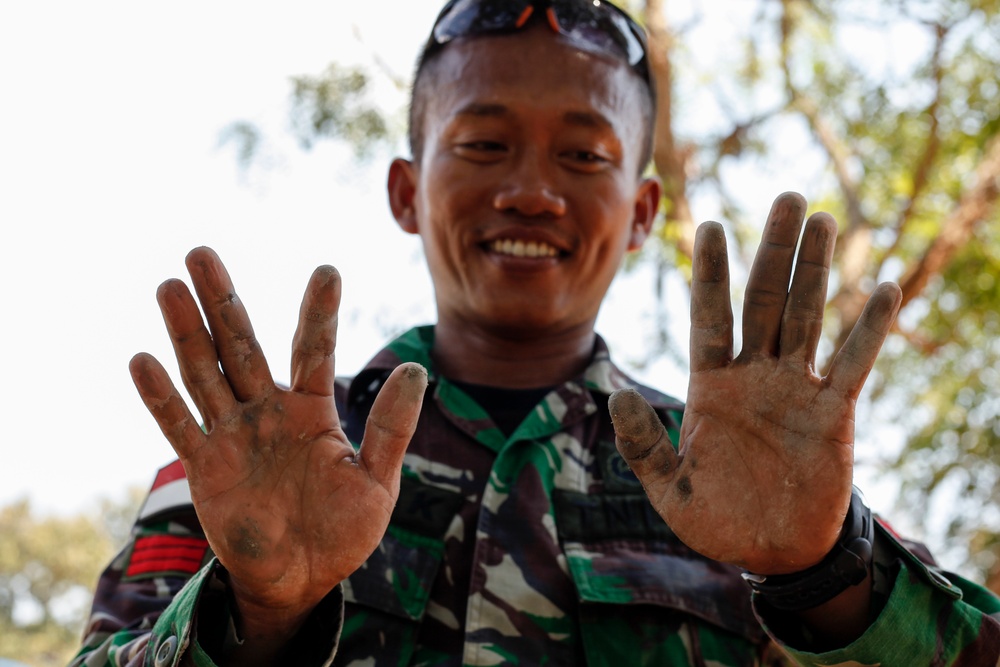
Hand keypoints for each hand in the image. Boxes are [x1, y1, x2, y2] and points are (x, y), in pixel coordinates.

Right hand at [129, 247, 425, 649]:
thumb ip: (391, 427)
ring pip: (206, 373)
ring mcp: (234, 435)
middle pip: (242, 345)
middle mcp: (268, 411)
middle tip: (202, 252)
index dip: (318, 312)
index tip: (327, 270)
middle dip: (223, 300)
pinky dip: (161, 397)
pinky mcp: (206, 466)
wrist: (302, 579)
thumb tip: (416, 369)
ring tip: (169, 285)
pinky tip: (142, 360)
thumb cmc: (344, 530)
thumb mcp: (377, 481)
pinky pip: (181, 426)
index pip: (314, 350)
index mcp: (312, 410)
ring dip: (186, 332)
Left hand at [610, 193, 900, 574]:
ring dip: (815, 271)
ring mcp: (794, 390)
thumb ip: (642, 445)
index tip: (708, 225)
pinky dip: (868, 330)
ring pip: (806, 318)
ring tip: (823, 220)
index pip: (709, 316)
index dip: (710, 273)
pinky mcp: (832, 415)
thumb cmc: (715, 518)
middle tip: (788, 197)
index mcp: (709, 386)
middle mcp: (752, 376)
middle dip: (774, 251)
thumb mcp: (668, 489)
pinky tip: (883, 288)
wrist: (770, 551)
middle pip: (764, 301)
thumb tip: (618, 397)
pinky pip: (853, 365)